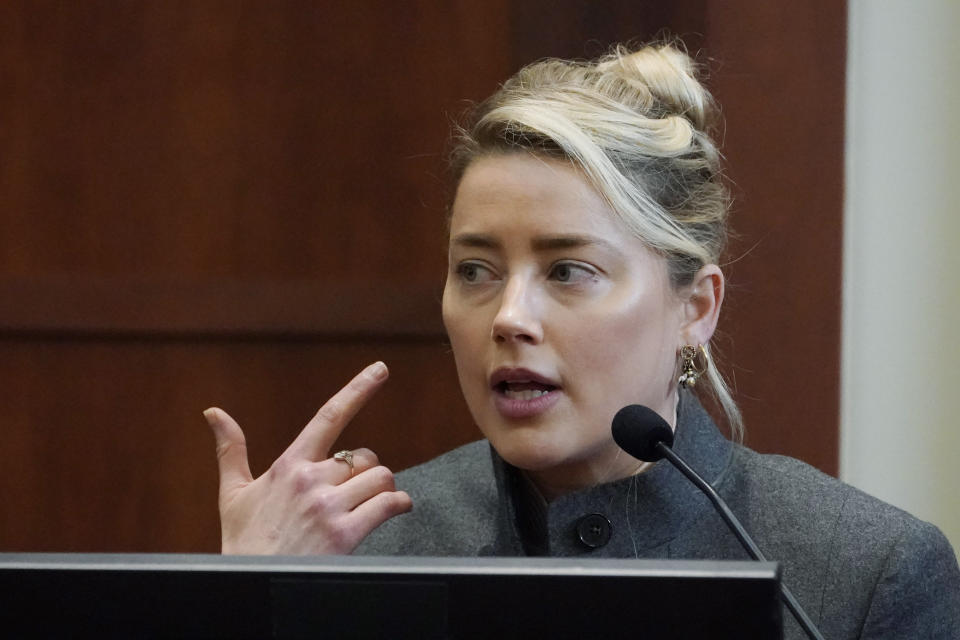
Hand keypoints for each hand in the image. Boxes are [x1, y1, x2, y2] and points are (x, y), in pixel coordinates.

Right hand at [203, 361, 411, 553]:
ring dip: (383, 488)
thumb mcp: (232, 494)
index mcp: (288, 466)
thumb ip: (230, 450)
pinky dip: (398, 504)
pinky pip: (388, 504)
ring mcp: (328, 507)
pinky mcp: (345, 534)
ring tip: (372, 502)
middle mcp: (310, 481)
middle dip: (366, 471)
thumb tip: (213, 412)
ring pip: (381, 477)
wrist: (249, 587)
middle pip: (364, 456)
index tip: (379, 370)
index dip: (357, 390)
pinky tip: (395, 509)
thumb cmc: (244, 543)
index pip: (328, 417)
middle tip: (356, 490)